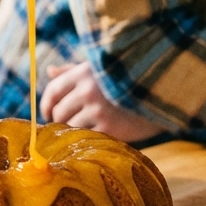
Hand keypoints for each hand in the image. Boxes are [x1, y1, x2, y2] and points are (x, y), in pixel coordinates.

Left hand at [40, 61, 165, 141]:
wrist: (160, 95)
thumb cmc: (125, 80)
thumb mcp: (99, 68)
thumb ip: (73, 71)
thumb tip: (49, 70)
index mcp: (83, 72)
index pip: (53, 90)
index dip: (45, 104)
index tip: (47, 114)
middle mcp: (87, 90)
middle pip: (59, 111)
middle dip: (58, 120)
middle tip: (64, 124)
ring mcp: (98, 109)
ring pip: (70, 126)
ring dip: (72, 130)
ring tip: (81, 129)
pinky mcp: (109, 127)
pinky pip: (86, 136)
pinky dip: (86, 137)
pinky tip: (94, 134)